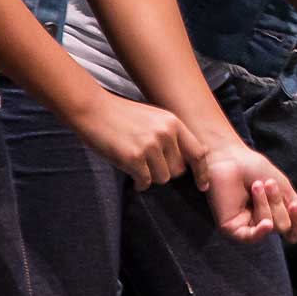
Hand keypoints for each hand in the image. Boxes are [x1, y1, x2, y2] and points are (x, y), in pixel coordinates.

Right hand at [75, 92, 201, 187]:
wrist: (93, 109)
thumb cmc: (122, 116)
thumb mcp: (154, 118)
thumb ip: (171, 135)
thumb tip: (187, 162)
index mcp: (173, 123)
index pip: (198, 152)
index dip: (202, 172)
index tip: (203, 186)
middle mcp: (165, 133)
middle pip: (178, 170)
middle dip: (165, 173)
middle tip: (149, 166)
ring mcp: (150, 145)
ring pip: (162, 178)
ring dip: (151, 177)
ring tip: (138, 166)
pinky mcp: (133, 157)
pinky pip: (144, 181)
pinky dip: (139, 183)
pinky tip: (131, 175)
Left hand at [192, 140, 296, 242]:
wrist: (230, 158)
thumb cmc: (254, 168)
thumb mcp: (282, 187)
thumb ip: (296, 207)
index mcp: (274, 215)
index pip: (292, 231)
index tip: (295, 204)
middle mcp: (260, 224)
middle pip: (283, 226)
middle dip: (278, 203)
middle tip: (267, 182)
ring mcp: (245, 226)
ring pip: (269, 226)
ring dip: (266, 204)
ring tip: (256, 185)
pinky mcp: (231, 227)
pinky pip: (250, 237)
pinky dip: (260, 231)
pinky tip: (266, 224)